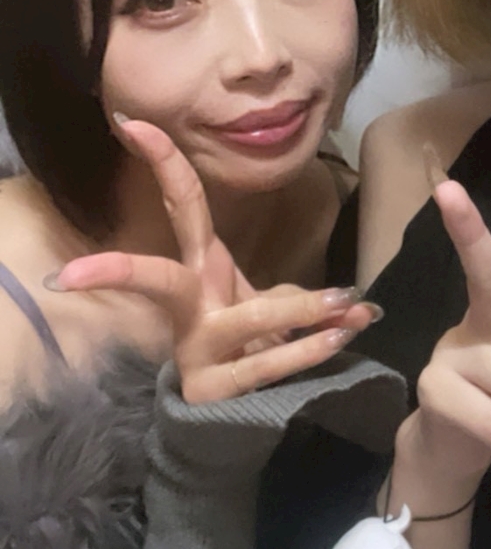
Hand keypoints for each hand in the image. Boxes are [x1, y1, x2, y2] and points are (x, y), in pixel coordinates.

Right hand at [52, 120, 377, 403]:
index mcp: (199, 270)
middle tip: (80, 270)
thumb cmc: (238, 345)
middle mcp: (190, 306)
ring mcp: (197, 350)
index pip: (182, 205)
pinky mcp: (214, 390)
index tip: (133, 123)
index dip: (162, 161)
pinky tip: (341, 337)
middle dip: (124, 269)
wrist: (218, 425)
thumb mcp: (256, 307)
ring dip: (303, 308)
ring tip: (346, 302)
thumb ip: (292, 293)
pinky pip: (270, 362)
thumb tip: (351, 301)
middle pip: (159, 276)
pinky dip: (311, 348)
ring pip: (250, 317)